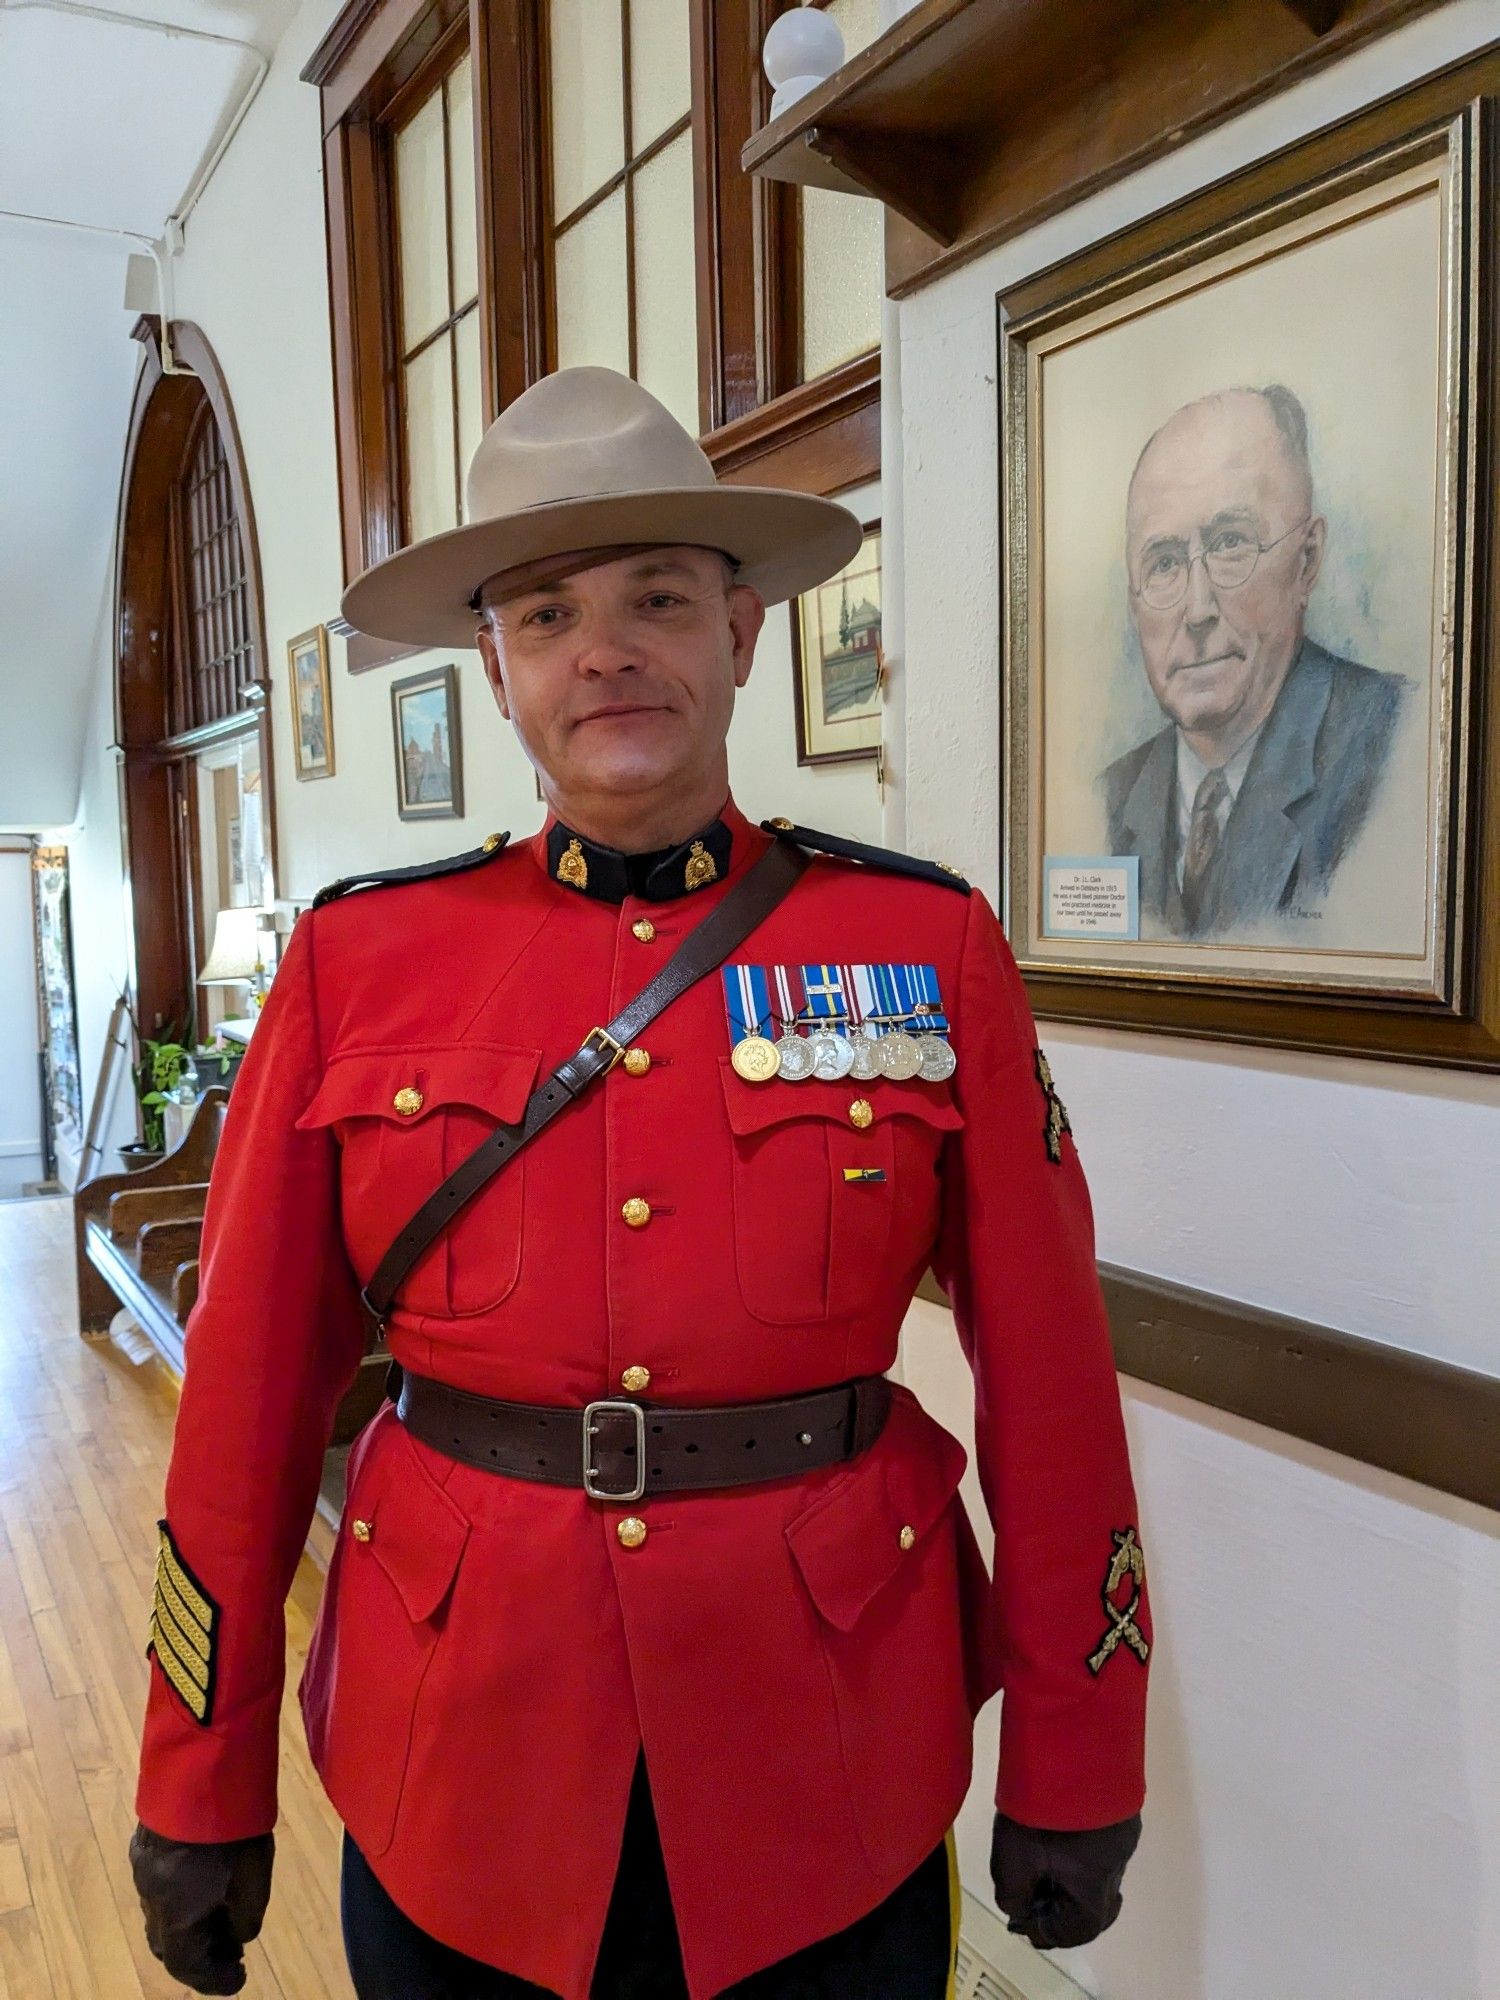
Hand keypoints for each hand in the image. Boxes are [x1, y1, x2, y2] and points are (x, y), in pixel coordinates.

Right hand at [129, 1823, 274, 1995]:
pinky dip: (180, 1900)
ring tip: (221, 1919)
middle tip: (230, 1953)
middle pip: (168, 1945)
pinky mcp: (144, 1844)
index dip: (213, 1980)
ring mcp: (143, 1870)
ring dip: (188, 1927)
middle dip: (199, 1956)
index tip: (238, 1981)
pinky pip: (159, 1888)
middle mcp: (151, 1899)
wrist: (201, 1767)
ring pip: (160, 1916)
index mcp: (176, 1916)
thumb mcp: (253, 1878)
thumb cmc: (234, 1829)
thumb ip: (246, 1917)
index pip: (186, 1966)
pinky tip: (202, 1886)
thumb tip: (238, 1937)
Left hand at [990, 1811, 1140, 1950]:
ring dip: (1070, 1878)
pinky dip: (1080, 1853)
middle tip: (1034, 1897)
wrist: (1071, 1744)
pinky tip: (1058, 1834)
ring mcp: (1123, 1835)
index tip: (1024, 1922)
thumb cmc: (1041, 1809)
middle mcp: (1118, 1865)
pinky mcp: (1120, 1810)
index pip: (1080, 1931)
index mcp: (1097, 1885)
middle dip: (1063, 1909)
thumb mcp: (1013, 1858)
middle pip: (1095, 1906)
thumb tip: (1020, 1913)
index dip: (1049, 1933)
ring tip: (1041, 1862)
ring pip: (1098, 1875)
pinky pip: (1100, 1846)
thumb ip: (1013, 1895)